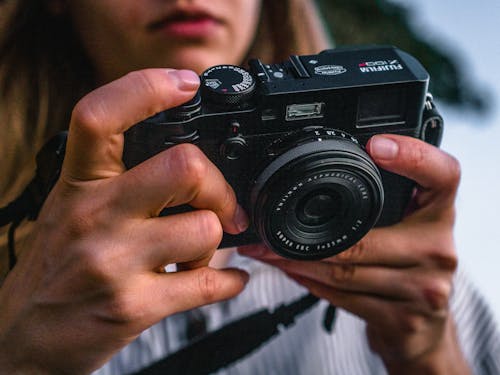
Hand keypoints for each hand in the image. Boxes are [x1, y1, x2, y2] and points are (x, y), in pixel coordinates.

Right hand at [0, 69, 248, 373]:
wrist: (24, 337)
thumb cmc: (57, 268)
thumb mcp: (72, 208)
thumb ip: (116, 179)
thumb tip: (182, 157)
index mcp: (78, 185)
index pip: (102, 116)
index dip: (147, 88)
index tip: (185, 84)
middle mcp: (94, 217)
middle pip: (182, 167)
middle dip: (217, 184)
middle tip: (219, 202)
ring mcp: (113, 263)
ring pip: (205, 229)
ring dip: (217, 242)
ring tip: (200, 252)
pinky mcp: (134, 307)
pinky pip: (209, 285)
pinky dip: (231, 281)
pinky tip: (227, 280)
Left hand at [239, 134, 469, 373]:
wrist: (427, 328)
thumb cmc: (410, 265)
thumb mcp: (409, 226)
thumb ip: (384, 201)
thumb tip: (319, 182)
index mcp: (439, 214)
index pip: (442, 175)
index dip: (412, 155)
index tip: (375, 145)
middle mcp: (438, 248)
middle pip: (362, 240)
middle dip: (306, 241)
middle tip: (269, 233)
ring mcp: (424, 288)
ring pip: (346, 272)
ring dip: (299, 264)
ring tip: (270, 254)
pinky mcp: (404, 320)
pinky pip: (344, 299)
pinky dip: (312, 285)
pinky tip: (294, 274)